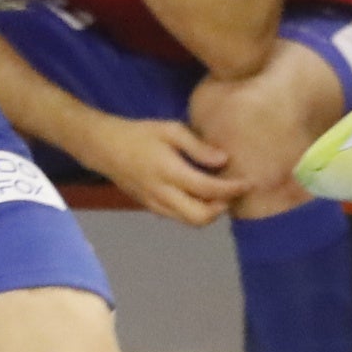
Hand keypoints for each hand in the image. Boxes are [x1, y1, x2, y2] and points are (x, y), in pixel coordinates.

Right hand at [83, 113, 237, 226]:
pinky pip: (178, 217)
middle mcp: (163, 194)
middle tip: (233, 191)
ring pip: (189, 222)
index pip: (208, 189)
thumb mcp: (170, 130)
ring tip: (219, 193)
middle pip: (200, 218)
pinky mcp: (150, 207)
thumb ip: (197, 146)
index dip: (232, 189)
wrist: (104, 148)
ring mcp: (155, 204)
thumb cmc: (139, 133)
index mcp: (169, 172)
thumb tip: (224, 160)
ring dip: (209, 212)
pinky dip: (194, 211)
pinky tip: (200, 194)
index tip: (248, 182)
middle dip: (221, 208)